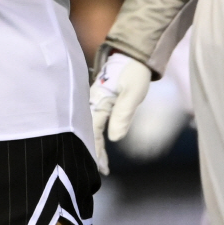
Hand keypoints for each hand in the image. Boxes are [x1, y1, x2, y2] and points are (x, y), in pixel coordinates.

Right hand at [89, 51, 150, 174]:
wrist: (133, 54)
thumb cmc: (134, 73)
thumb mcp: (133, 94)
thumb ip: (123, 114)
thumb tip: (114, 138)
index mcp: (98, 100)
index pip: (93, 130)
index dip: (96, 149)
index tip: (101, 167)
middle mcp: (93, 100)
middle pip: (89, 130)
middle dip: (94, 151)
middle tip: (101, 170)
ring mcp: (95, 100)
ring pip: (90, 125)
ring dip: (95, 144)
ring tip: (101, 162)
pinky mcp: (100, 99)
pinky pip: (95, 119)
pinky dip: (96, 133)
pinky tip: (100, 142)